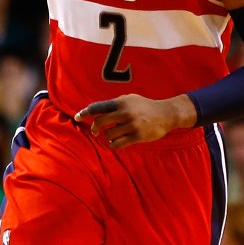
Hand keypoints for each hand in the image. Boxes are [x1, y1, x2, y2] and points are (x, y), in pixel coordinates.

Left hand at [74, 94, 195, 148]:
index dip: (85, 112)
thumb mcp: (130, 100)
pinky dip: (114, 144)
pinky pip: (118, 144)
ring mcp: (132, 125)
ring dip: (108, 137)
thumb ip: (115, 105)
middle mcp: (125, 112)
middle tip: (95, 132)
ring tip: (113, 136)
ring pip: (109, 135)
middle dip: (95, 128)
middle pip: (100, 122)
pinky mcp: (138, 136)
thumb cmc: (145, 107)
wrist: (166, 114)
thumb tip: (95, 111)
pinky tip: (116, 142)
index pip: (98, 107)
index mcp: (122, 102)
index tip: (77, 117)